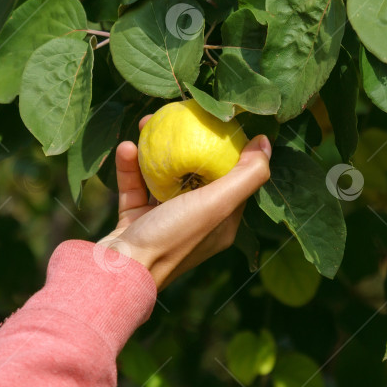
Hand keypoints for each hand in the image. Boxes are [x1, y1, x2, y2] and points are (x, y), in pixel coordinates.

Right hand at [98, 115, 271, 290]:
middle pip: (195, 172)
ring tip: (145, 122)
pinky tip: (125, 147)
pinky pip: (135, 186)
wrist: (120, 272)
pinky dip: (131, 167)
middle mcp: (194, 222)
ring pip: (162, 176)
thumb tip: (266, 142)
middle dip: (186, 142)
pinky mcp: (135, 221)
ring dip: (153, 149)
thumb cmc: (173, 237)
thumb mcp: (218, 204)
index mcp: (220, 222)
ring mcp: (163, 222)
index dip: (227, 148)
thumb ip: (247, 174)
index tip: (216, 119)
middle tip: (177, 114)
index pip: (232, 178)